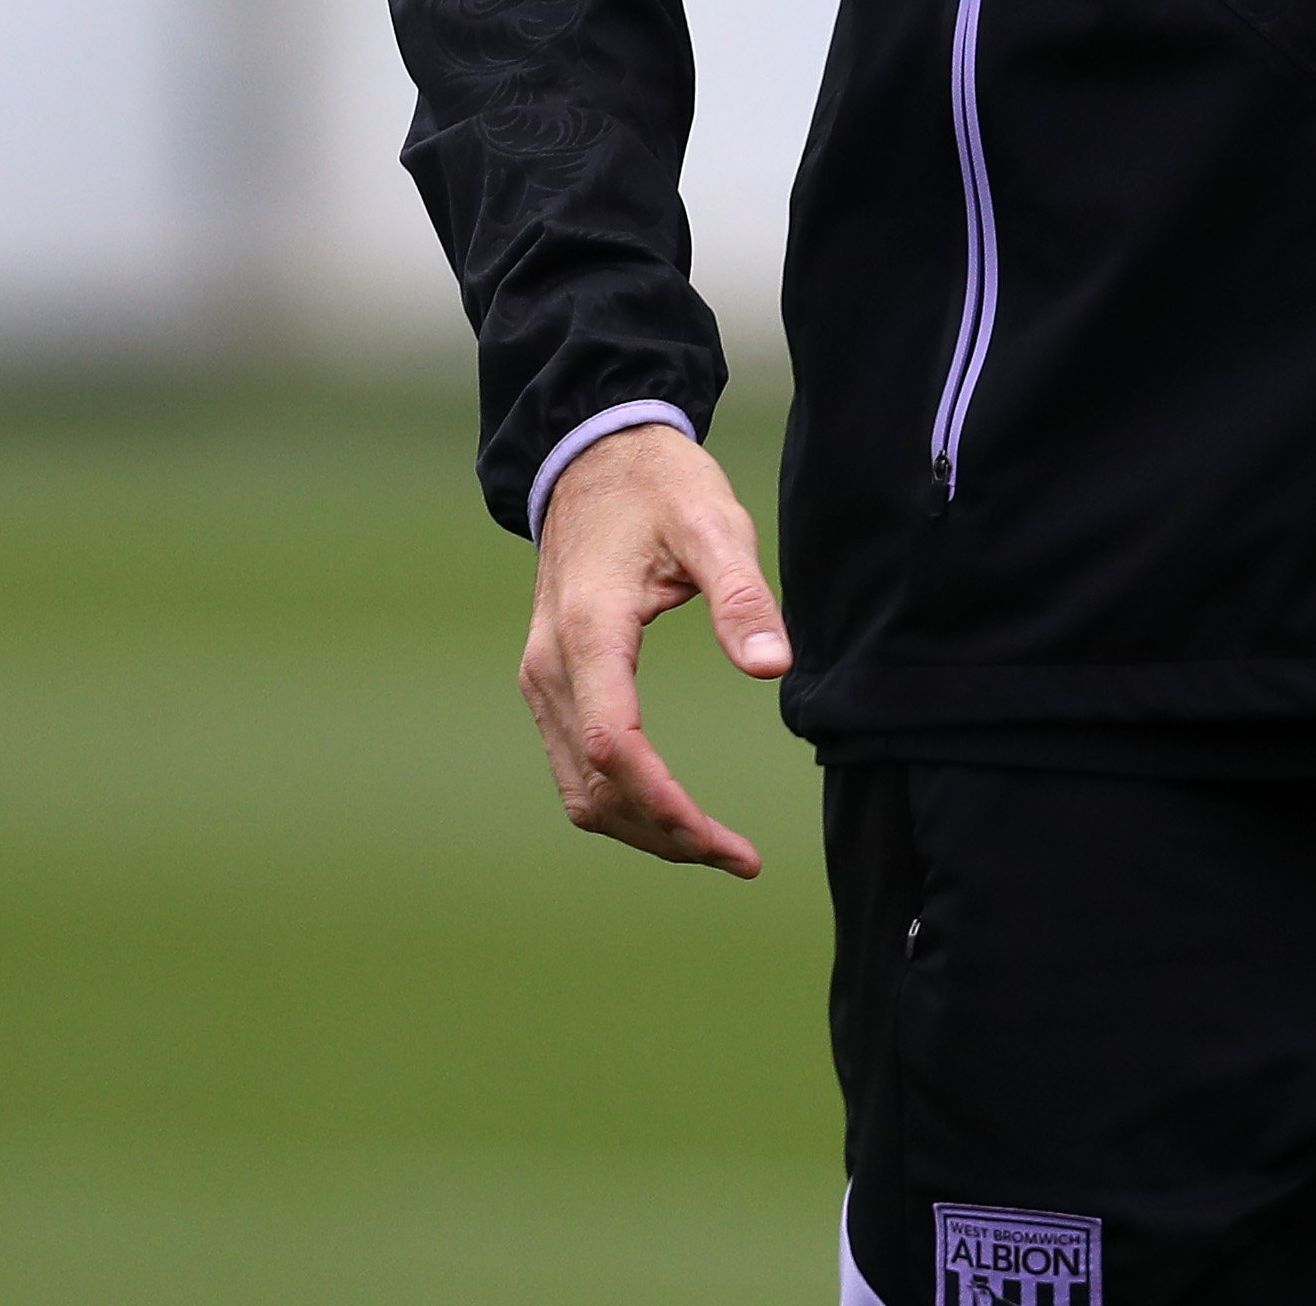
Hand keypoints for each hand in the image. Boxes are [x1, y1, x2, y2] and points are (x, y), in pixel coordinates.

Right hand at [518, 420, 791, 874]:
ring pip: (579, 789)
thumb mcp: (714, 524)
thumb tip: (773, 668)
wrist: (593, 458)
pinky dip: (621, 801)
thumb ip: (742, 597)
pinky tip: (672, 811)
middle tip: (739, 858)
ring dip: (642, 828)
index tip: (725, 842)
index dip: (668, 805)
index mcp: (589, 630)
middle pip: (596, 786)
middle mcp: (550, 667)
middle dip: (665, 833)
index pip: (618, 748)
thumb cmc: (660, 486)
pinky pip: (576, 765)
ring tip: (715, 847)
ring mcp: (543, 679)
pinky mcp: (551, 683)